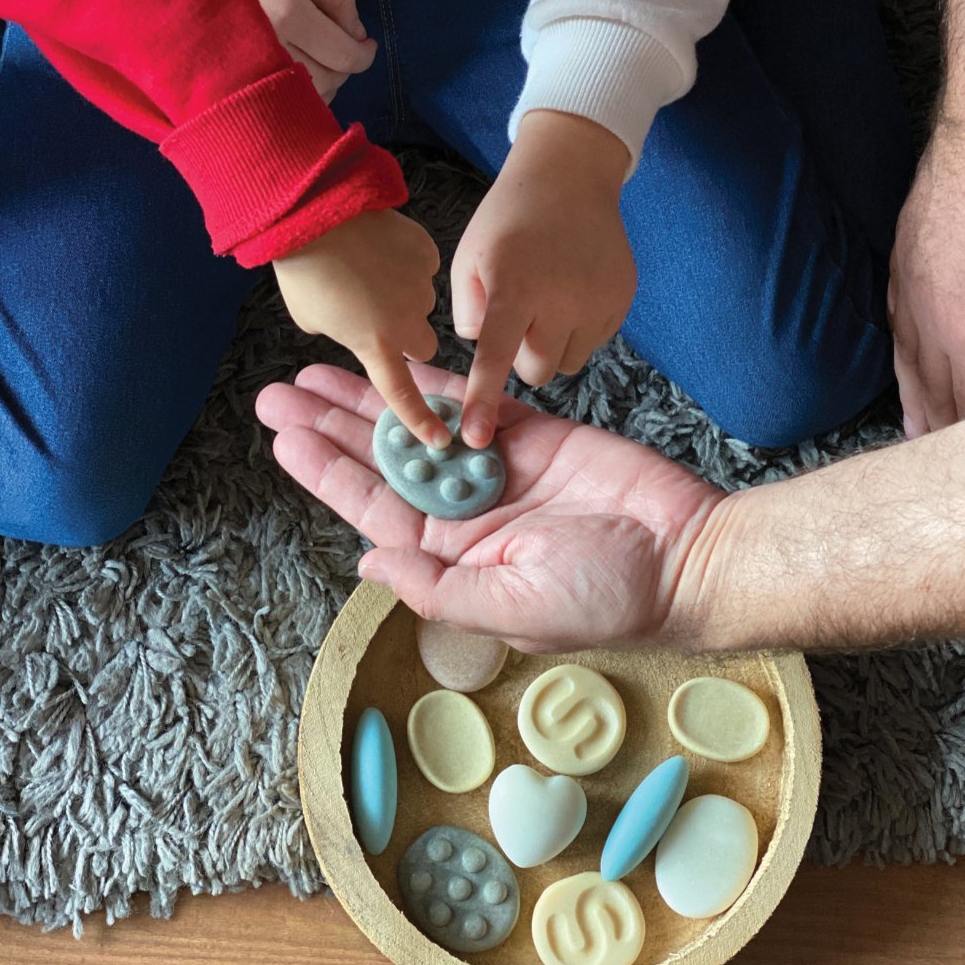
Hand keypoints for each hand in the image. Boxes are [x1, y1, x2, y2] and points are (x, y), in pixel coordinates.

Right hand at [217, 0, 375, 100]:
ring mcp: (248, 71)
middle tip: (342, 46)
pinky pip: (279, 103)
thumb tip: (357, 33)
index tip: (367, 45)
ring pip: (305, 98)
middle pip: (329, 81)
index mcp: (288, 12)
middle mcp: (269, 49)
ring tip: (319, 58)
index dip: (364, 55)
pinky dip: (296, 92)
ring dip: (323, 82)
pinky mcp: (233, 83)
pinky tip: (294, 72)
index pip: (344, 56)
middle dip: (344, 67)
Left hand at [255, 362, 726, 652]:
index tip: (283, 438)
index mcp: (451, 554)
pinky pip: (473, 401)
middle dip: (330, 424)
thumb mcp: (510, 605)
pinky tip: (398, 359)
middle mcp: (464, 508)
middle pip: (383, 458)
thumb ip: (437, 586)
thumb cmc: (605, 595)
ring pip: (418, 423)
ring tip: (321, 366)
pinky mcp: (533, 432)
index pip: (372, 506)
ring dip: (372, 394)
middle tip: (278, 391)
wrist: (686, 554)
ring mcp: (496, 467)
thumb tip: (368, 562)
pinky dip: (437, 381)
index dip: (326, 471)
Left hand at [272, 212, 450, 447]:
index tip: (438, 437)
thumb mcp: (312, 318)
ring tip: (367, 269)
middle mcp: (407, 321)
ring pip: (421, 301)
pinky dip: (407, 261)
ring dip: (402, 295)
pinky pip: (423, 265)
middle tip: (380, 316)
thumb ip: (341, 330)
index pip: (402, 393)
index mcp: (375, 344)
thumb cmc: (303, 270)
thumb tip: (356, 322)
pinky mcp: (427, 252)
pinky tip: (381, 247)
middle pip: (423, 345)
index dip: (420, 418)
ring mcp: (421, 285)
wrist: (315, 210)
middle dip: (408, 336)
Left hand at [452, 111, 636, 447]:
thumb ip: (468, 310)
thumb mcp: (469, 256)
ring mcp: (598, 300)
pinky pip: (594, 342)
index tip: (475, 439)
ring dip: (552, 345)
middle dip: (523, 357)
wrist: (569, 176)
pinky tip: (570, 293)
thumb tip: (484, 348)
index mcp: (514, 286)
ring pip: (567, 362)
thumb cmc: (508, 219)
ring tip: (546, 303)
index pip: (496, 357)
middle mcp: (561, 297)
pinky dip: (577, 330)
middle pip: (537, 371)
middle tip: (519, 321)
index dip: (483, 401)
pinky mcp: (621, 300)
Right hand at [889, 120, 964, 434]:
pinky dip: (901, 350)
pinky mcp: (905, 255)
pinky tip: (906, 347)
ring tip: (914, 429)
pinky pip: (895, 320)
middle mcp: (927, 323)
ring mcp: (909, 288)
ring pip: (906, 363)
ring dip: (914, 403)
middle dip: (942, 437)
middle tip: (942, 469)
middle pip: (931, 398)